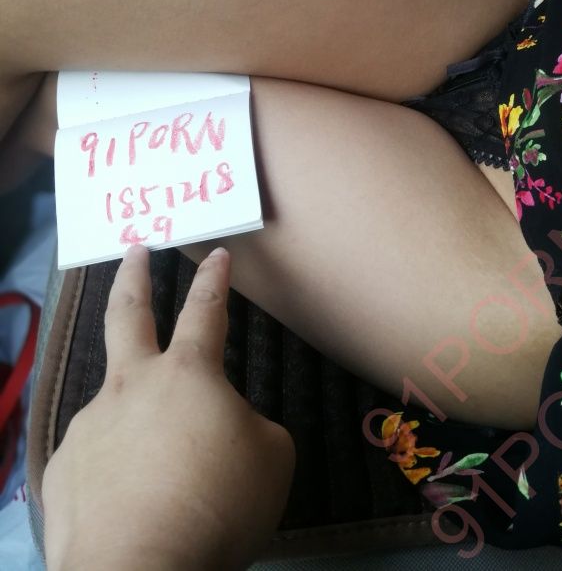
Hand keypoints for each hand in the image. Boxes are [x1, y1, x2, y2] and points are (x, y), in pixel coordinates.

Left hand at [42, 245, 294, 570]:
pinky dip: (114, 469)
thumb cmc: (217, 505)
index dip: (215, 280)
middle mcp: (131, 386)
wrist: (135, 570)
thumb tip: (225, 428)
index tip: (217, 254)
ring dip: (133, 417)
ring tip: (156, 466)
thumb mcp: (271, 460)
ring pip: (114, 403)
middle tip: (134, 249)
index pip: (205, 311)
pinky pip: (96, 459)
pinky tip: (126, 501)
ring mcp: (90, 424)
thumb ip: (250, 427)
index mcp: (187, 375)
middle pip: (129, 313)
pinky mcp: (63, 469)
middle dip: (135, 275)